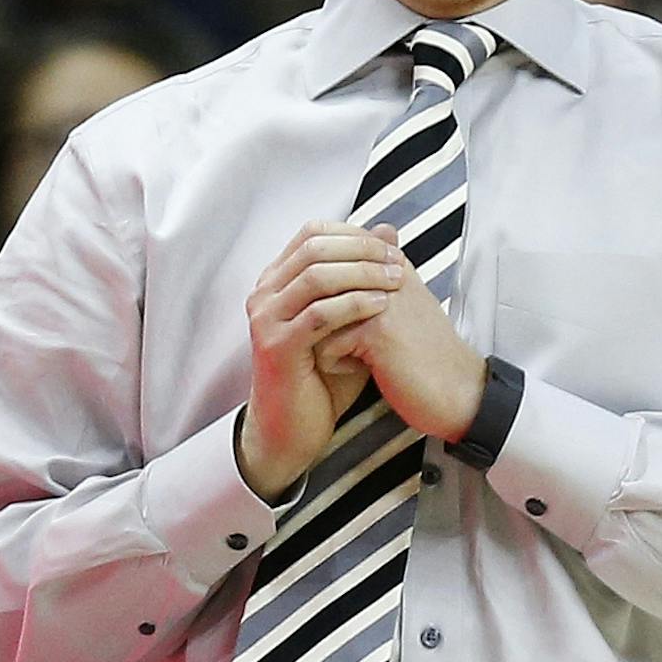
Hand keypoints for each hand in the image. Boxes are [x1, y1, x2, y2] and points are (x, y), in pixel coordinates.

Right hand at [238, 221, 402, 498]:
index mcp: (275, 282)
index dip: (353, 234)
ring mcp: (265, 320)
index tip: (391, 246)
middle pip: (313, 248)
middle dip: (361, 250)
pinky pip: (319, 314)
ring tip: (396, 280)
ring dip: (362, 274)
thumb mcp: (350, 317)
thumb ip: (365, 275)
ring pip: (316, 276)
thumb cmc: (323, 376)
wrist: (295, 430)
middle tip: (397, 260)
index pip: (312, 234)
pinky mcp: (276, 347)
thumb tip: (389, 231)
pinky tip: (381, 305)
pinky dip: (354, 304)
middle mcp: (263, 295)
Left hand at [315, 226, 486, 442]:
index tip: (344, 320)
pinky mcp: (375, 331)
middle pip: (321, 288)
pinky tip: (364, 369)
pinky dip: (336, 364)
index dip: (327, 296)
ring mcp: (382, 300)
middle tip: (344, 341)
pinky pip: (326, 344)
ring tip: (355, 354)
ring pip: (317, 315)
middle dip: (321, 319)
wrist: (458, 392)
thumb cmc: (429, 356)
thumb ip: (375, 284)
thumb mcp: (405, 308)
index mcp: (394, 265)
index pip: (334, 261)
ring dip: (328, 341)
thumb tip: (347, 265)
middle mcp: (388, 276)